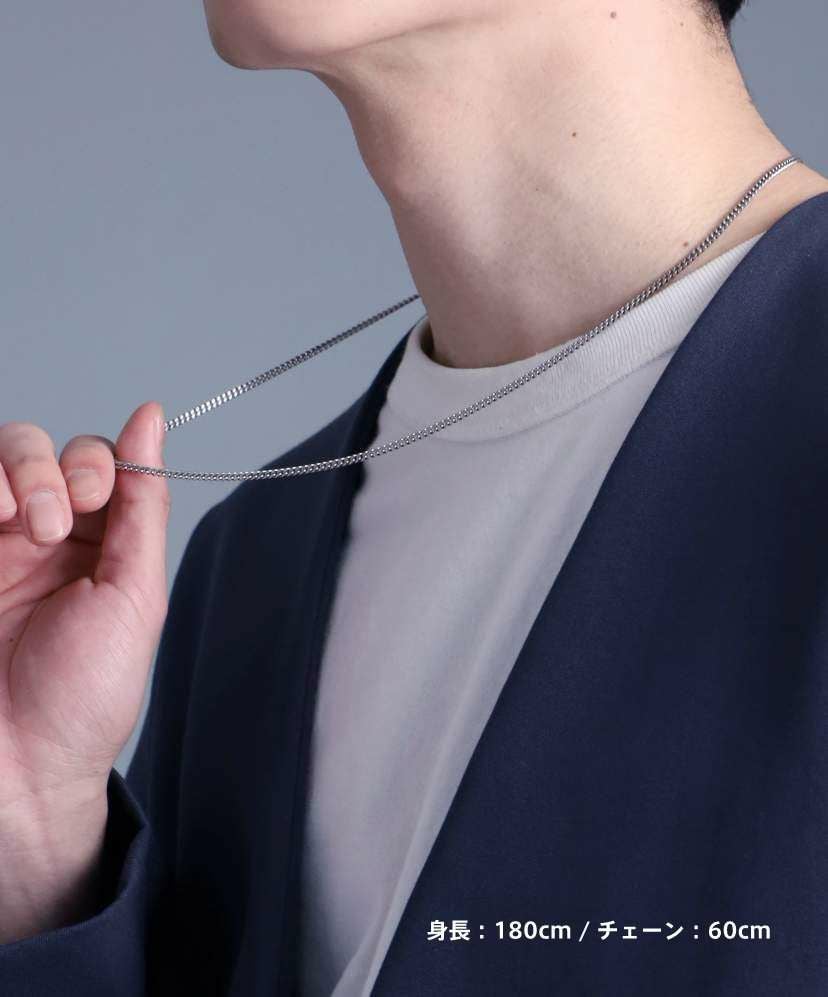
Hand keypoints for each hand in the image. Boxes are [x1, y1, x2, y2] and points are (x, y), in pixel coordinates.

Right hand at [0, 401, 169, 811]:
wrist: (20, 768)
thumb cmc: (84, 696)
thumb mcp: (135, 593)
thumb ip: (142, 504)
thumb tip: (152, 419)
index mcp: (95, 545)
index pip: (96, 461)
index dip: (98, 462)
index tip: (97, 497)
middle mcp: (38, 538)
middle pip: (37, 448)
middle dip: (50, 467)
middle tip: (55, 521)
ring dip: (14, 471)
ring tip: (21, 523)